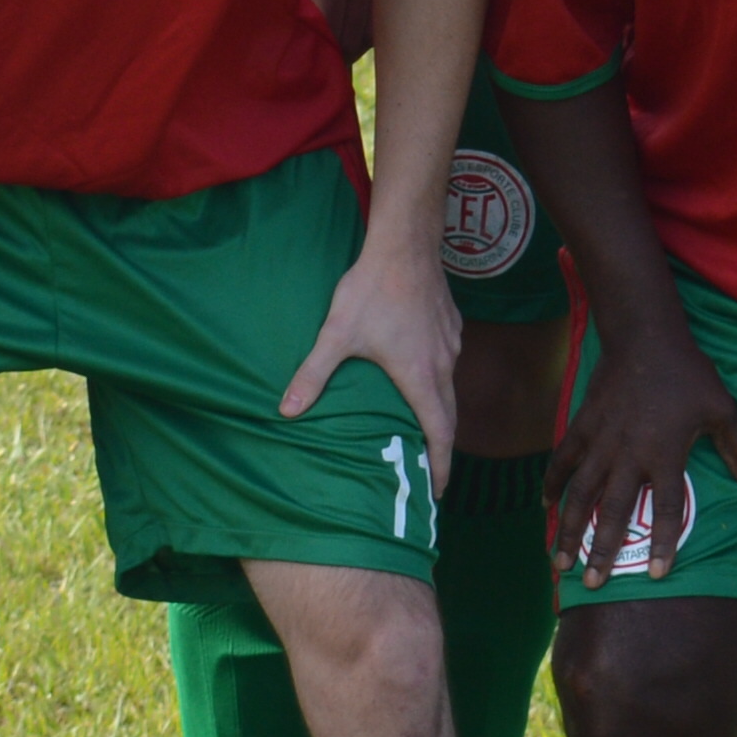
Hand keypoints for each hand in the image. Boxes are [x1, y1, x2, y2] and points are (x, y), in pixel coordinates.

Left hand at [284, 231, 462, 476]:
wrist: (405, 244)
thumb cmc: (372, 290)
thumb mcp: (336, 335)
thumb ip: (313, 375)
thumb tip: (285, 412)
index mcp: (420, 377)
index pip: (439, 434)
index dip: (441, 466)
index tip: (439, 492)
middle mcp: (442, 365)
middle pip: (449, 416)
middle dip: (441, 447)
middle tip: (430, 471)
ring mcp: (450, 344)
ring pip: (449, 387)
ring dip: (439, 411)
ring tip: (422, 428)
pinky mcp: (450, 325)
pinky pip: (447, 362)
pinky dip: (437, 379)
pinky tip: (419, 373)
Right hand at [551, 314, 736, 587]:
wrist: (645, 338)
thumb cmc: (687, 375)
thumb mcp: (722, 408)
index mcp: (664, 455)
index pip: (665, 510)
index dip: (663, 543)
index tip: (658, 574)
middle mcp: (629, 456)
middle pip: (614, 513)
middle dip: (603, 551)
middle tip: (594, 584)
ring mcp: (601, 442)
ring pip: (581, 494)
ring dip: (569, 529)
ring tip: (559, 560)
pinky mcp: (582, 426)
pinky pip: (563, 460)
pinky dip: (552, 482)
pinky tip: (545, 506)